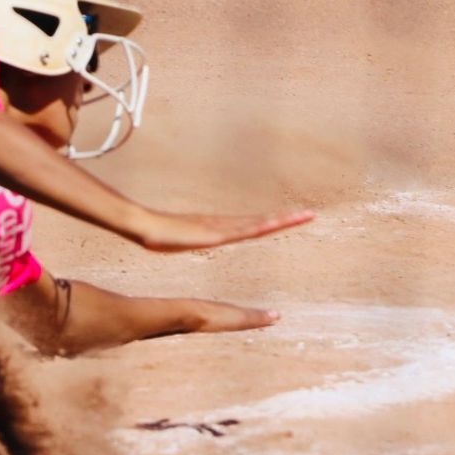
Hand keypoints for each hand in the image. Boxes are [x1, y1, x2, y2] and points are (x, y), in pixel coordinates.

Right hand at [135, 208, 313, 252]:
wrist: (142, 225)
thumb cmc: (157, 234)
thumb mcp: (181, 240)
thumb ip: (191, 238)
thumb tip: (194, 239)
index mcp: (219, 228)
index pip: (253, 225)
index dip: (274, 221)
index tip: (295, 218)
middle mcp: (222, 224)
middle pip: (259, 221)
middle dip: (285, 218)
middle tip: (311, 215)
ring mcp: (216, 227)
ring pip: (254, 225)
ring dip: (277, 221)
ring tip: (301, 218)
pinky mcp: (209, 234)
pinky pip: (238, 232)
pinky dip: (256, 228)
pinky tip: (269, 227)